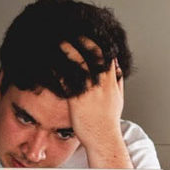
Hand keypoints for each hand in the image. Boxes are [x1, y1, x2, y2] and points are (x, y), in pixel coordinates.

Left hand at [59, 38, 131, 167]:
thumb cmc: (108, 122)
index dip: (98, 42)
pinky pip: (66, 79)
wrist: (103, 138)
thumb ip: (117, 82)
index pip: (107, 55)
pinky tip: (50, 62)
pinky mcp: (77, 99)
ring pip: (80, 63)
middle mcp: (102, 83)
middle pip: (94, 54)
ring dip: (68, 50)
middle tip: (72, 31)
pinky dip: (58, 69)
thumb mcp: (118, 99)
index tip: (89, 33)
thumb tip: (118, 69)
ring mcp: (90, 91)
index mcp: (111, 82)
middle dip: (83, 40)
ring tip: (58, 40)